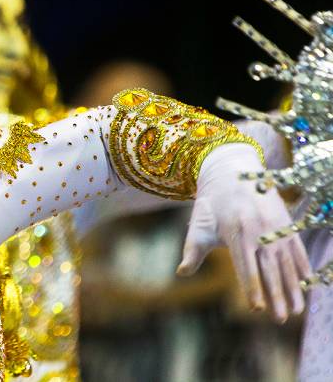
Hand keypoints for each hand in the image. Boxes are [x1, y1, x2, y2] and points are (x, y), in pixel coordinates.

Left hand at [176, 143, 309, 321]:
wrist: (232, 170)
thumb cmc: (212, 203)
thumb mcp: (199, 225)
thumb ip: (192, 250)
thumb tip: (181, 273)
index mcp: (237, 234)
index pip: (246, 267)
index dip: (251, 288)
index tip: (256, 308)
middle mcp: (260, 232)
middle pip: (269, 270)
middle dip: (276, 296)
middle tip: (279, 319)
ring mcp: (276, 228)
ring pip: (287, 263)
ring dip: (293, 288)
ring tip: (296, 311)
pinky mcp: (286, 224)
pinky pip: (297, 249)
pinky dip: (303, 268)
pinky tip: (307, 285)